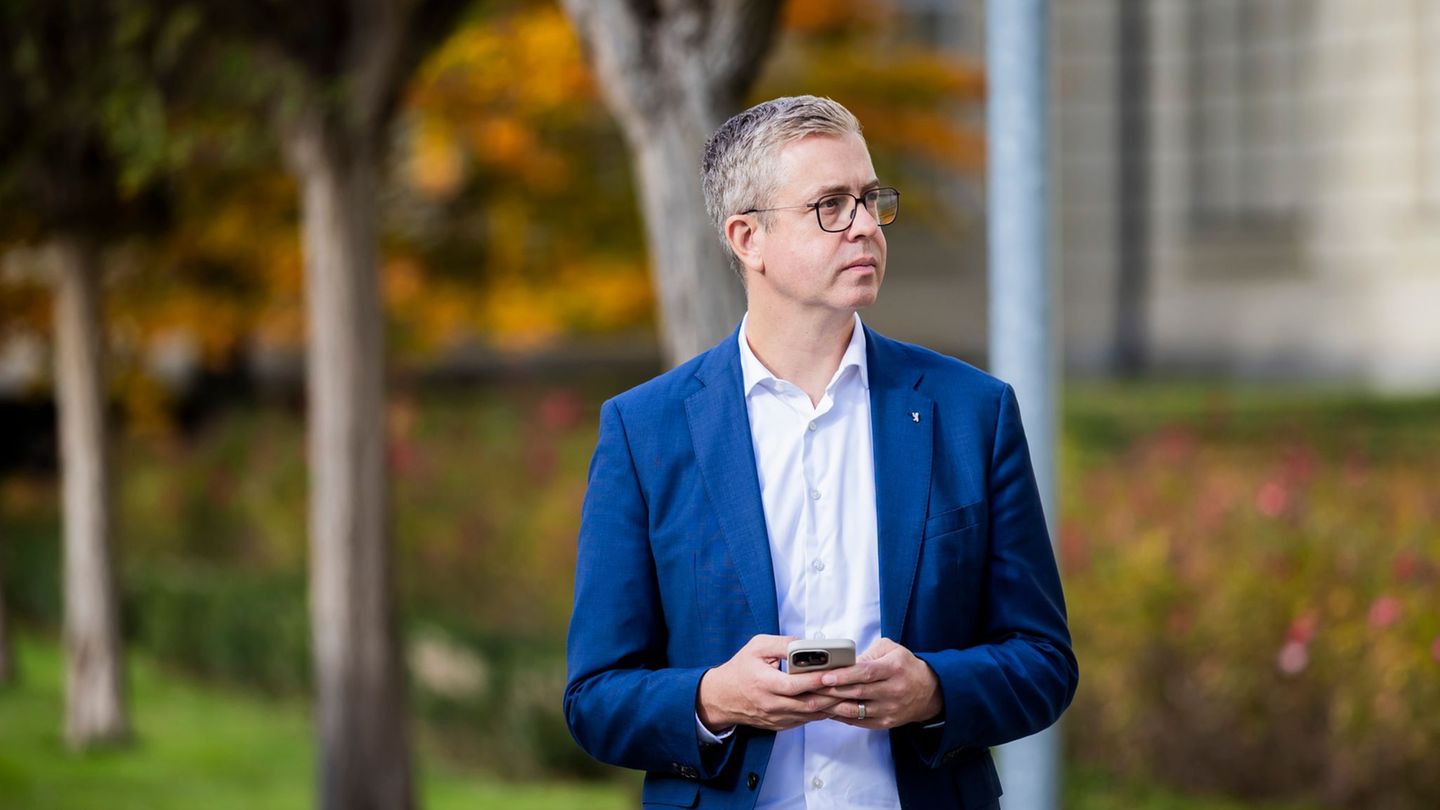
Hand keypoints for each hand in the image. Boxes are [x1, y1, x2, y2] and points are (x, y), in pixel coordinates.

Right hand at [696, 635, 843, 732]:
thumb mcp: (757, 647)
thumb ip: (782, 644)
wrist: (722, 697)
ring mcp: (776, 717)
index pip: (795, 684)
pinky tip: (833, 703)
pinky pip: (805, 720)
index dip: (816, 679)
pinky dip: (820, 712)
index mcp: (764, 682)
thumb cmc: (741, 668)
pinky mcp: (780, 725)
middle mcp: (771, 703)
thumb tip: (806, 644)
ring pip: (810, 715)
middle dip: (831, 694)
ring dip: (830, 706)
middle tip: (850, 685)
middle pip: (807, 703)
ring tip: (848, 694)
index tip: (834, 672)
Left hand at [808, 638, 943, 729]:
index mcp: (893, 669)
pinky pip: (858, 721)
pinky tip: (826, 709)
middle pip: (857, 692)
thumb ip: (867, 654)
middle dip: (830, 690)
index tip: (824, 676)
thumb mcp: (891, 649)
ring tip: (811, 700)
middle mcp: (892, 691)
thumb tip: (842, 662)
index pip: (865, 673)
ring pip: (855, 710)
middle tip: (808, 688)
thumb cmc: (904, 666)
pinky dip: (840, 716)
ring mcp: (888, 709)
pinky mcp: (885, 723)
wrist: (929, 692)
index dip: (844, 675)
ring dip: (831, 705)